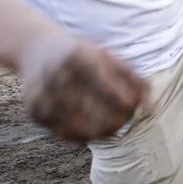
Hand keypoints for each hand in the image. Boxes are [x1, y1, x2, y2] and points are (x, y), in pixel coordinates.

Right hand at [19, 34, 147, 142]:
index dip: (125, 104)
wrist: (35, 46)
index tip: (132, 108)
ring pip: (75, 127)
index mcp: (79, 57)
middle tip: (122, 125)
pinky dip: (77, 136)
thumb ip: (135, 79)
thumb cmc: (82, 55)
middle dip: (112, 122)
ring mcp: (41, 92)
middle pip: (91, 111)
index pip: (108, 89)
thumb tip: (150, 108)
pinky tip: (88, 133)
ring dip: (96, 133)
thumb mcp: (108, 57)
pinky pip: (59, 132)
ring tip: (109, 130)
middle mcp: (57, 73)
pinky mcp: (32, 108)